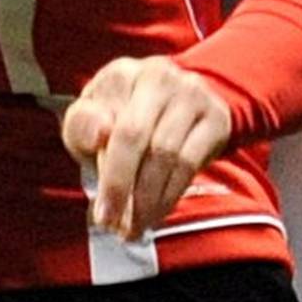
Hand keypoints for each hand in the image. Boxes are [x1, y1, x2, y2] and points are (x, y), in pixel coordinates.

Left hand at [61, 57, 232, 240]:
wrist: (176, 100)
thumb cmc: (121, 113)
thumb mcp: (92, 116)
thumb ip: (84, 125)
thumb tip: (101, 132)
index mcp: (121, 74)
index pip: (111, 126)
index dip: (108, 174)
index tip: (102, 213)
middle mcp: (159, 78)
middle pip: (138, 139)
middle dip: (125, 190)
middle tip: (117, 227)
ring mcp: (192, 96)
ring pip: (168, 157)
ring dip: (150, 200)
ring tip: (135, 227)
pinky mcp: (217, 118)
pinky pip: (192, 164)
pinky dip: (171, 194)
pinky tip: (157, 213)